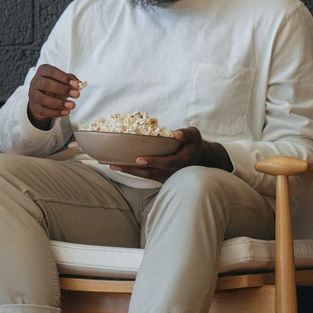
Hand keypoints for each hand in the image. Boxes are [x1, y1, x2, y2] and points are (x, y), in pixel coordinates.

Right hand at [27, 64, 82, 129]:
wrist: (41, 100)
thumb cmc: (54, 87)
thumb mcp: (62, 80)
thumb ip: (70, 79)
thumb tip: (78, 84)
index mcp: (42, 71)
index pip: (51, 72)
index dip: (64, 78)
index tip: (76, 84)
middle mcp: (35, 82)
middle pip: (45, 84)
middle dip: (62, 89)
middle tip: (76, 94)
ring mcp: (33, 95)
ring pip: (42, 98)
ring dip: (59, 102)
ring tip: (72, 105)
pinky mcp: (34, 107)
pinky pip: (43, 110)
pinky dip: (55, 112)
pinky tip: (66, 112)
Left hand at [109, 126, 232, 182]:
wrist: (200, 160)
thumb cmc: (195, 145)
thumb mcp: (195, 136)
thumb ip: (187, 133)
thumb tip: (176, 133)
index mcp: (180, 162)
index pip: (165, 163)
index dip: (152, 161)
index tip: (139, 159)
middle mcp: (171, 173)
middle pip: (149, 173)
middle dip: (131, 169)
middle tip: (114, 165)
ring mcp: (166, 178)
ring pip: (145, 176)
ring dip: (129, 171)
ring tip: (112, 166)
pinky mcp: (161, 179)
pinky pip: (145, 176)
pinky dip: (133, 172)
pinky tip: (120, 166)